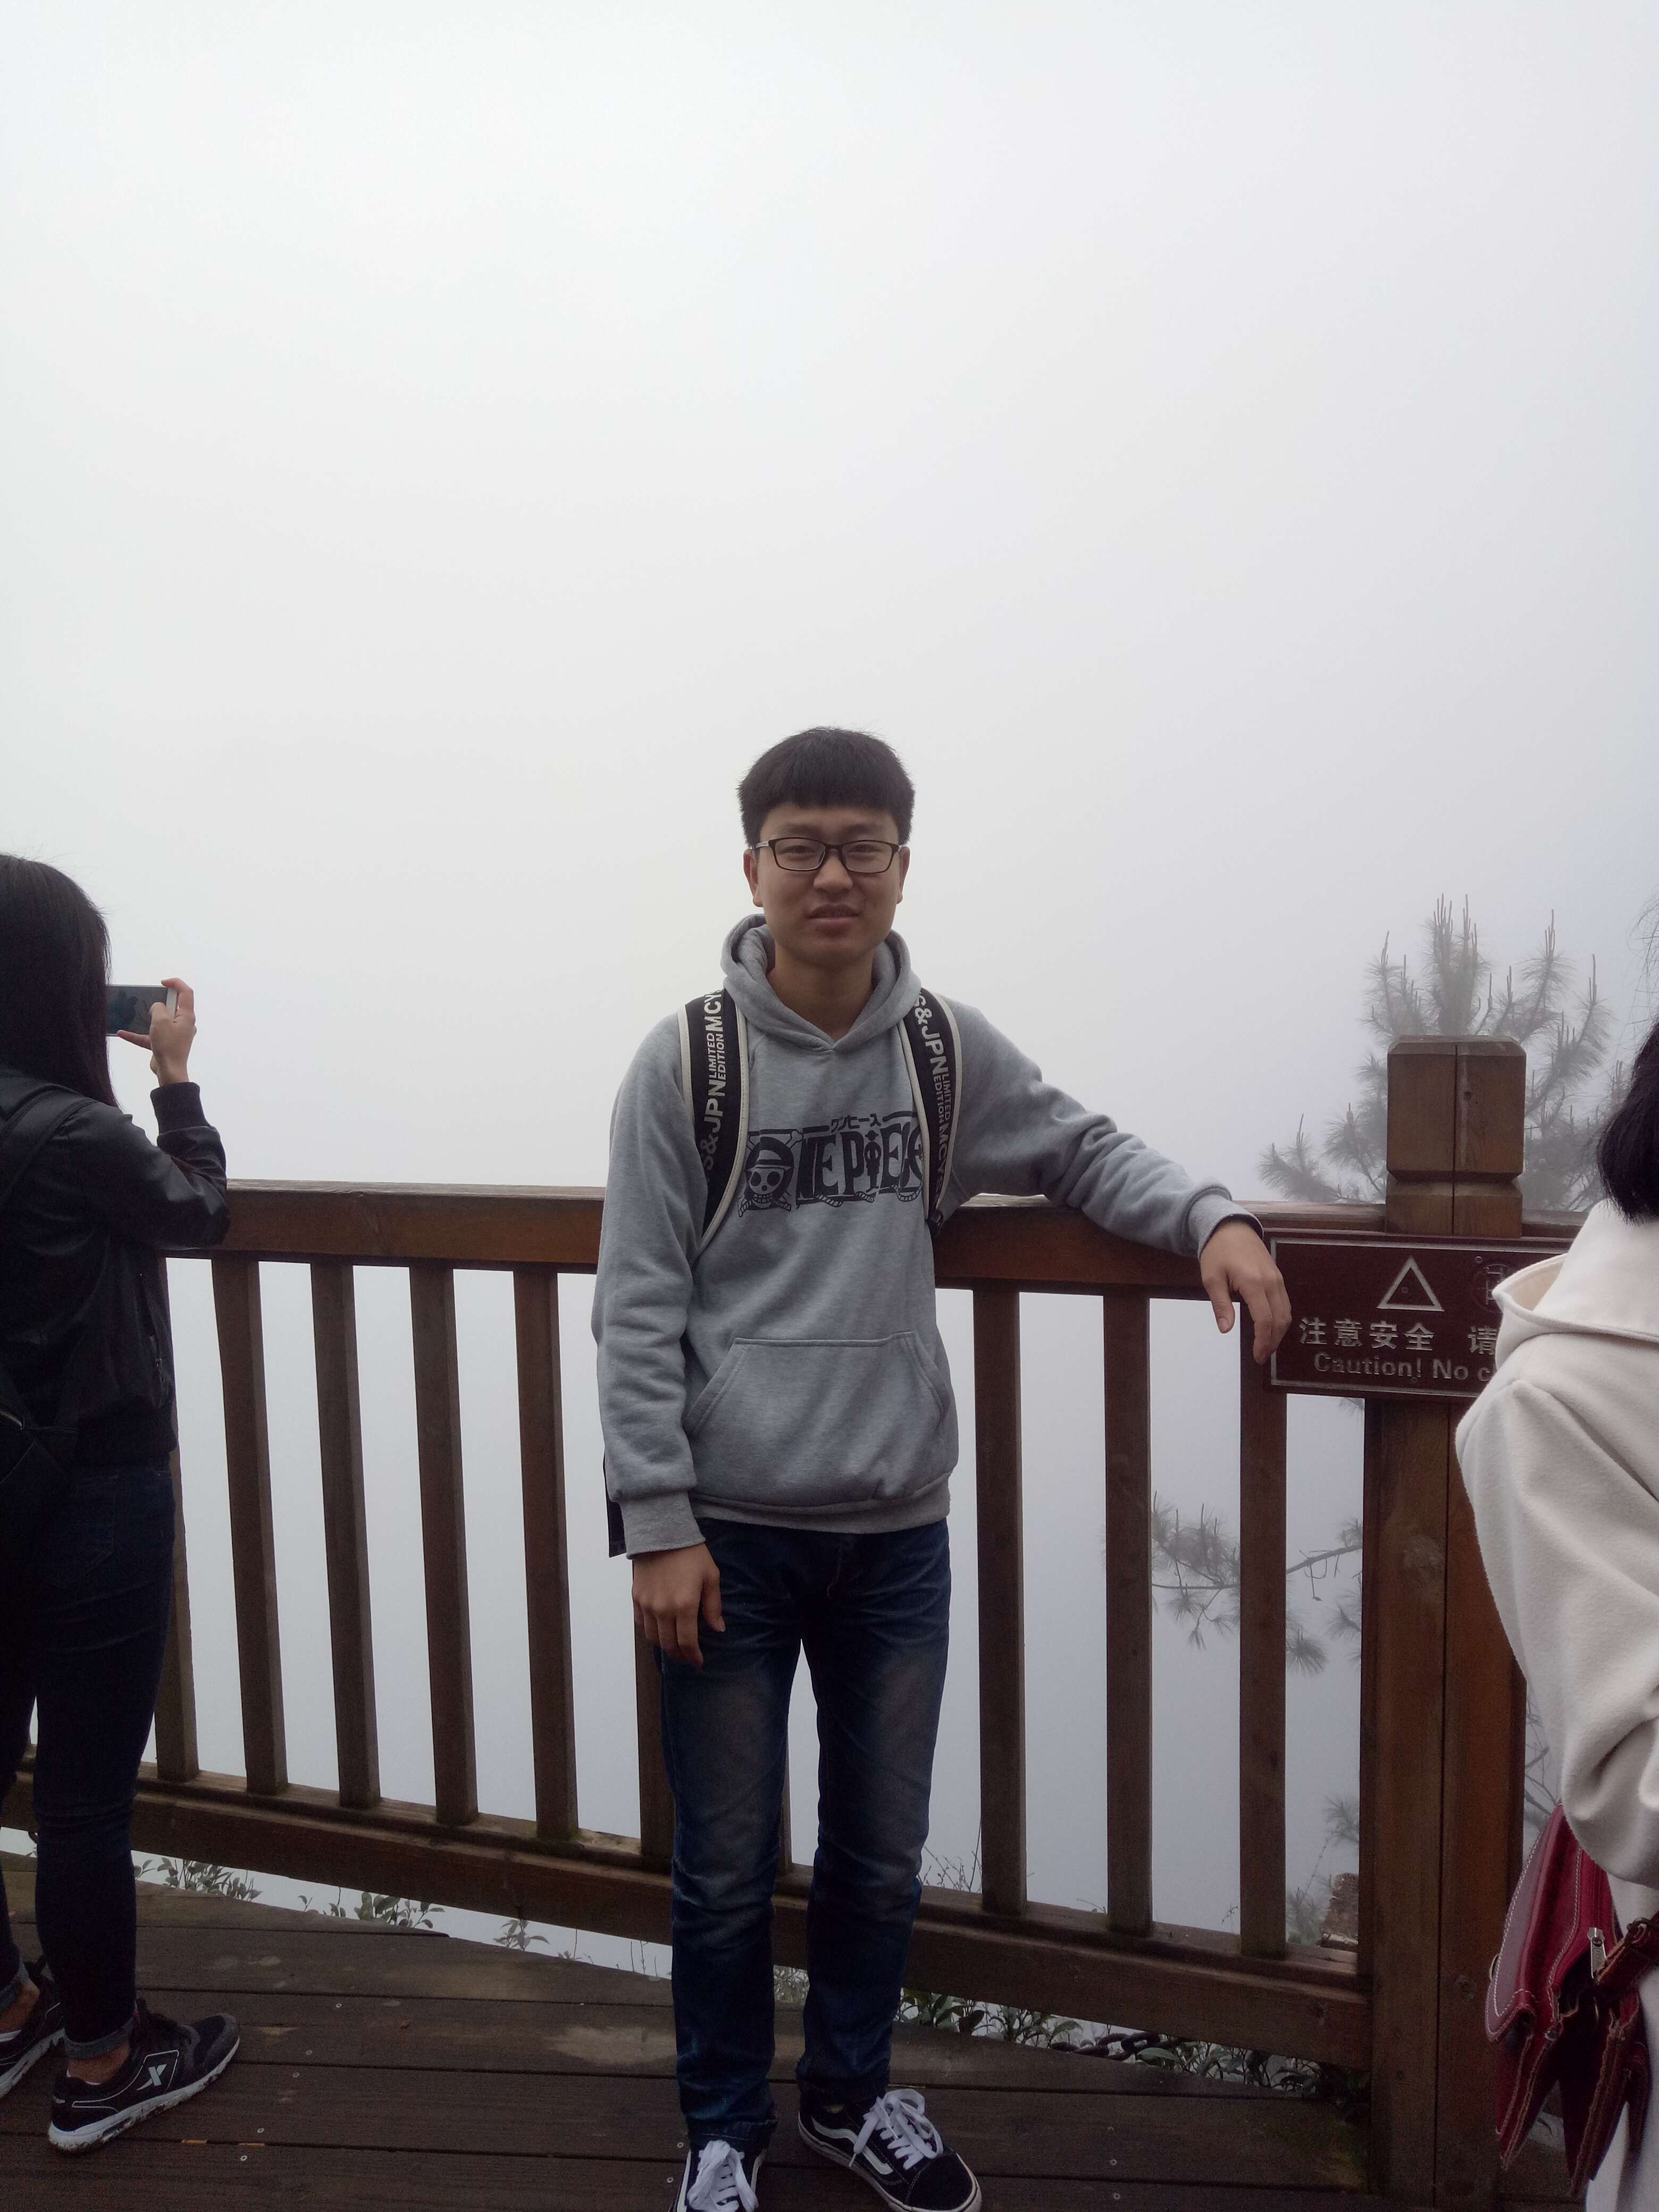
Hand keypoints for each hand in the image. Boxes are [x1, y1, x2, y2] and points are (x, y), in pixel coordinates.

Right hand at [117, 977, 194, 1085]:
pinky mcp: (165, 1044)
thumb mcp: (161, 1021)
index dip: (176, 983)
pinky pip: (150, 1036)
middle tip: (148, 999)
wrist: (169, 1071)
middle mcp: (183, 1024)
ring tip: (134, 1014)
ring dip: (146, 1019)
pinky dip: (138, 1035)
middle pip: (172, 1007)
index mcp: (186, 1016)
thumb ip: (158, 1008)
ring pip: (159, 1022)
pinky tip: (122, 1033)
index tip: (162, 982)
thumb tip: (157, 1008)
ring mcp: (174, 1035)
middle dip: (159, 1002)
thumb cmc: (168, 1045)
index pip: (186, 993)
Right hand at [633, 1541, 723, 1666]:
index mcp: (684, 1606)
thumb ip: (713, 1606)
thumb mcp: (711, 1576)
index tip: (699, 1662)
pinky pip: (640, 1623)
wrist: (662, 1532)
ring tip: (673, 1646)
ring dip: (664, 1646)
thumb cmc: (691, 1554)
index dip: (693, 1656)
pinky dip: (649, 1631)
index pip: (687, 1642)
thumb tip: (717, 1629)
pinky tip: (659, 1630)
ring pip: (652, 1637)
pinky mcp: (636, 1597)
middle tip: (687, 1657)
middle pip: (668, 1645)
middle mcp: (663, 1609)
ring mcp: (646, 1604)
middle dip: (679, 1655)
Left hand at [1199, 1220, 1291, 1364]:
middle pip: (1280, 1319)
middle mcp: (1271, 1282)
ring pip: (1286, 1312)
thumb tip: (1226, 1329)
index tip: (1257, 1355)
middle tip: (1262, 1355)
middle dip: (1273, 1341)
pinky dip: (1281, 1318)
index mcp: (1254, 1283)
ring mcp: (1277, 1278)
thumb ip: (1220, 1305)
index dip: (1262, 1341)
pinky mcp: (1278, 1276)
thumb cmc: (1218, 1252)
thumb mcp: (1212, 1278)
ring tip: (1266, 1345)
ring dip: (1279, 1332)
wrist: (1230, 1227)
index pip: (1265, 1320)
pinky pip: (1285, 1302)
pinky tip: (1271, 1327)